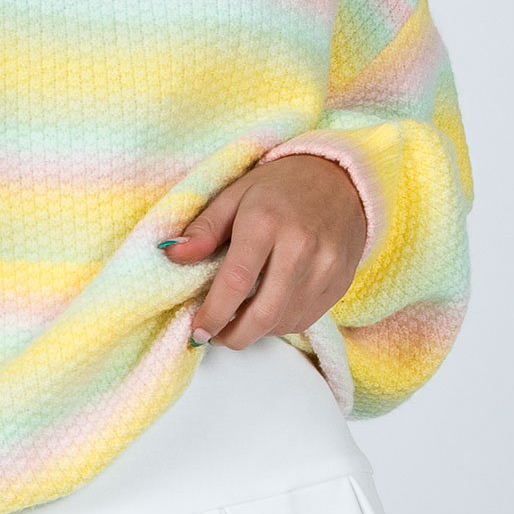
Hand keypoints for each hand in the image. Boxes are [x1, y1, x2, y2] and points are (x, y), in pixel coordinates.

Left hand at [160, 154, 368, 347]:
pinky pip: (306, 319)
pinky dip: (281, 323)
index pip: (236, 281)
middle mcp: (300, 246)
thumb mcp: (234, 194)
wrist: (341, 178)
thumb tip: (172, 255)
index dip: (214, 314)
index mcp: (266, 222)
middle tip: (214, 335)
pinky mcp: (340, 281)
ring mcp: (326, 266)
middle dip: (234, 335)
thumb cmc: (280, 185)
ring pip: (285, 321)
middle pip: (264, 313)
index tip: (197, 330)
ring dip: (256, 330)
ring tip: (238, 319)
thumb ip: (204, 228)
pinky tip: (267, 309)